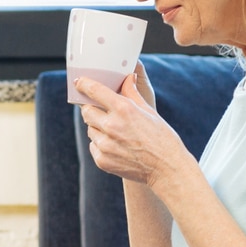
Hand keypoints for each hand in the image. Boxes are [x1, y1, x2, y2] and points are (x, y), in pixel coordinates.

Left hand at [72, 64, 194, 186]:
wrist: (166, 168)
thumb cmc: (161, 138)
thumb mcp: (149, 111)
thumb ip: (132, 93)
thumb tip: (127, 78)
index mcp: (124, 109)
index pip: (95, 91)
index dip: (84, 84)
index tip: (79, 82)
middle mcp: (111, 126)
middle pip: (86, 111)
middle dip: (91, 108)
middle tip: (99, 109)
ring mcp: (105, 145)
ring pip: (90, 130)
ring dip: (98, 127)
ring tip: (115, 132)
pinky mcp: (102, 160)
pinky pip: (94, 146)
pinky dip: (101, 143)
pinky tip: (116, 145)